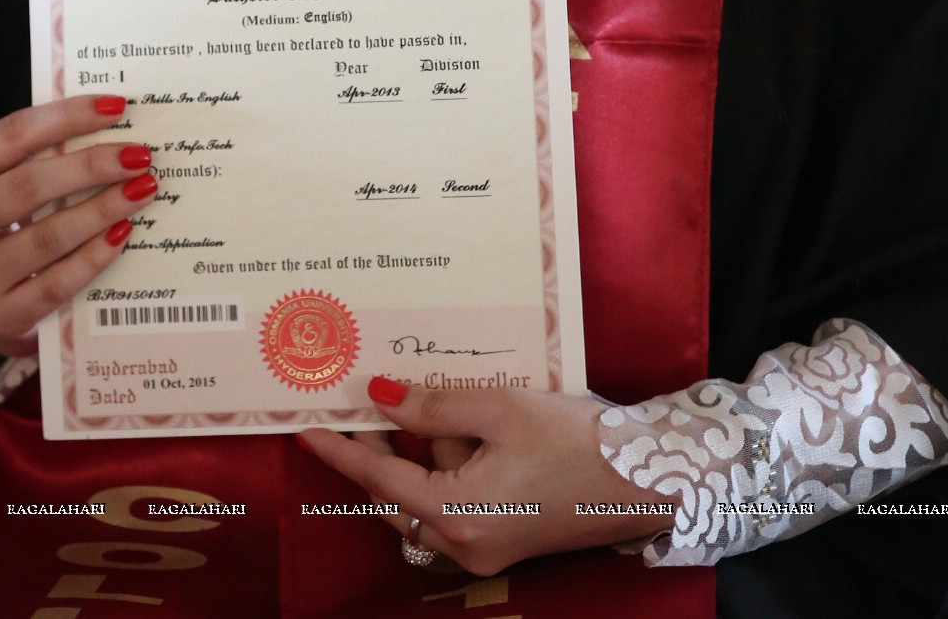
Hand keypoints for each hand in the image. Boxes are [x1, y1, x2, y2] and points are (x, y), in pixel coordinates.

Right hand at [0, 93, 156, 359]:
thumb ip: (33, 155)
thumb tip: (107, 123)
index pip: (10, 136)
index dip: (65, 117)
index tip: (115, 106)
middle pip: (29, 185)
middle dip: (91, 165)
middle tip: (138, 154)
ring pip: (48, 236)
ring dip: (102, 209)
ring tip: (142, 189)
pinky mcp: (0, 316)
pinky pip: (57, 283)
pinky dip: (95, 256)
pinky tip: (123, 233)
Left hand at [298, 376, 673, 575]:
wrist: (642, 479)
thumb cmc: (573, 440)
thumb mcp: (499, 408)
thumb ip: (433, 407)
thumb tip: (379, 397)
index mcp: (458, 516)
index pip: (379, 481)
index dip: (341, 451)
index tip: (305, 430)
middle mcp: (465, 545)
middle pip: (395, 499)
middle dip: (376, 453)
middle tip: (359, 404)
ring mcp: (485, 550)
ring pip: (422, 504)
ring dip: (413, 461)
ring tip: (411, 409)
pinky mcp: (503, 542)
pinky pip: (451, 508)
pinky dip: (441, 474)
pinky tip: (453, 433)